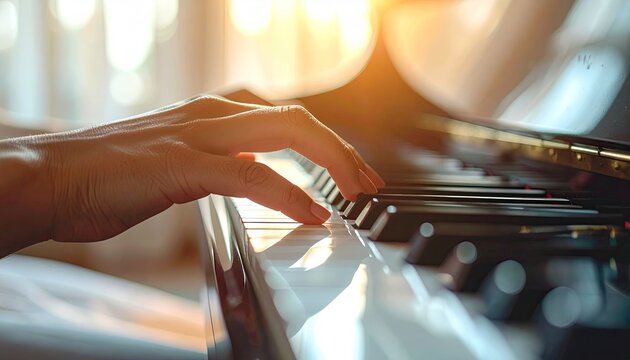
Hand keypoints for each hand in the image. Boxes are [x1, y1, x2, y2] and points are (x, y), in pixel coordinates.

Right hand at [0, 95, 383, 255]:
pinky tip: (313, 216)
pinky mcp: (182, 164)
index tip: (350, 172)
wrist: (51, 175)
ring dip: (330, 162)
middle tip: (368, 181)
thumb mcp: (179, 160)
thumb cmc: (111, 174)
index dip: (326, 142)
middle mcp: (211, 114)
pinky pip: (252, 175)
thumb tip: (254, 167)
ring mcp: (197, 135)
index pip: (286, 117)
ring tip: (356, 193)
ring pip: (285, 131)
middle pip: (297, 117)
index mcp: (211, 113)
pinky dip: (290, 195)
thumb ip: (220, 160)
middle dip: (341, 149)